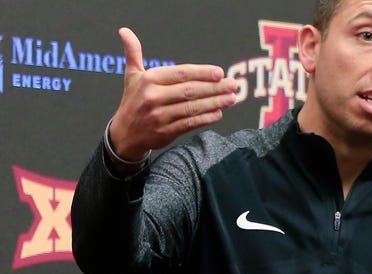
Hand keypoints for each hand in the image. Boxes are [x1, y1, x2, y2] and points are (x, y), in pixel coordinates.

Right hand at [107, 27, 239, 159]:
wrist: (125, 133)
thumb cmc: (134, 100)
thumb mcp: (132, 75)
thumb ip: (133, 53)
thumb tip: (125, 30)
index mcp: (149, 80)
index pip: (181, 74)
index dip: (202, 73)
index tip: (220, 73)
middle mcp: (153, 97)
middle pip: (191, 90)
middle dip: (215, 87)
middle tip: (233, 85)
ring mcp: (160, 116)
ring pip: (193, 107)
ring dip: (215, 102)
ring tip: (231, 98)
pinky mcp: (166, 132)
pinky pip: (190, 123)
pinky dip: (206, 118)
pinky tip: (219, 113)